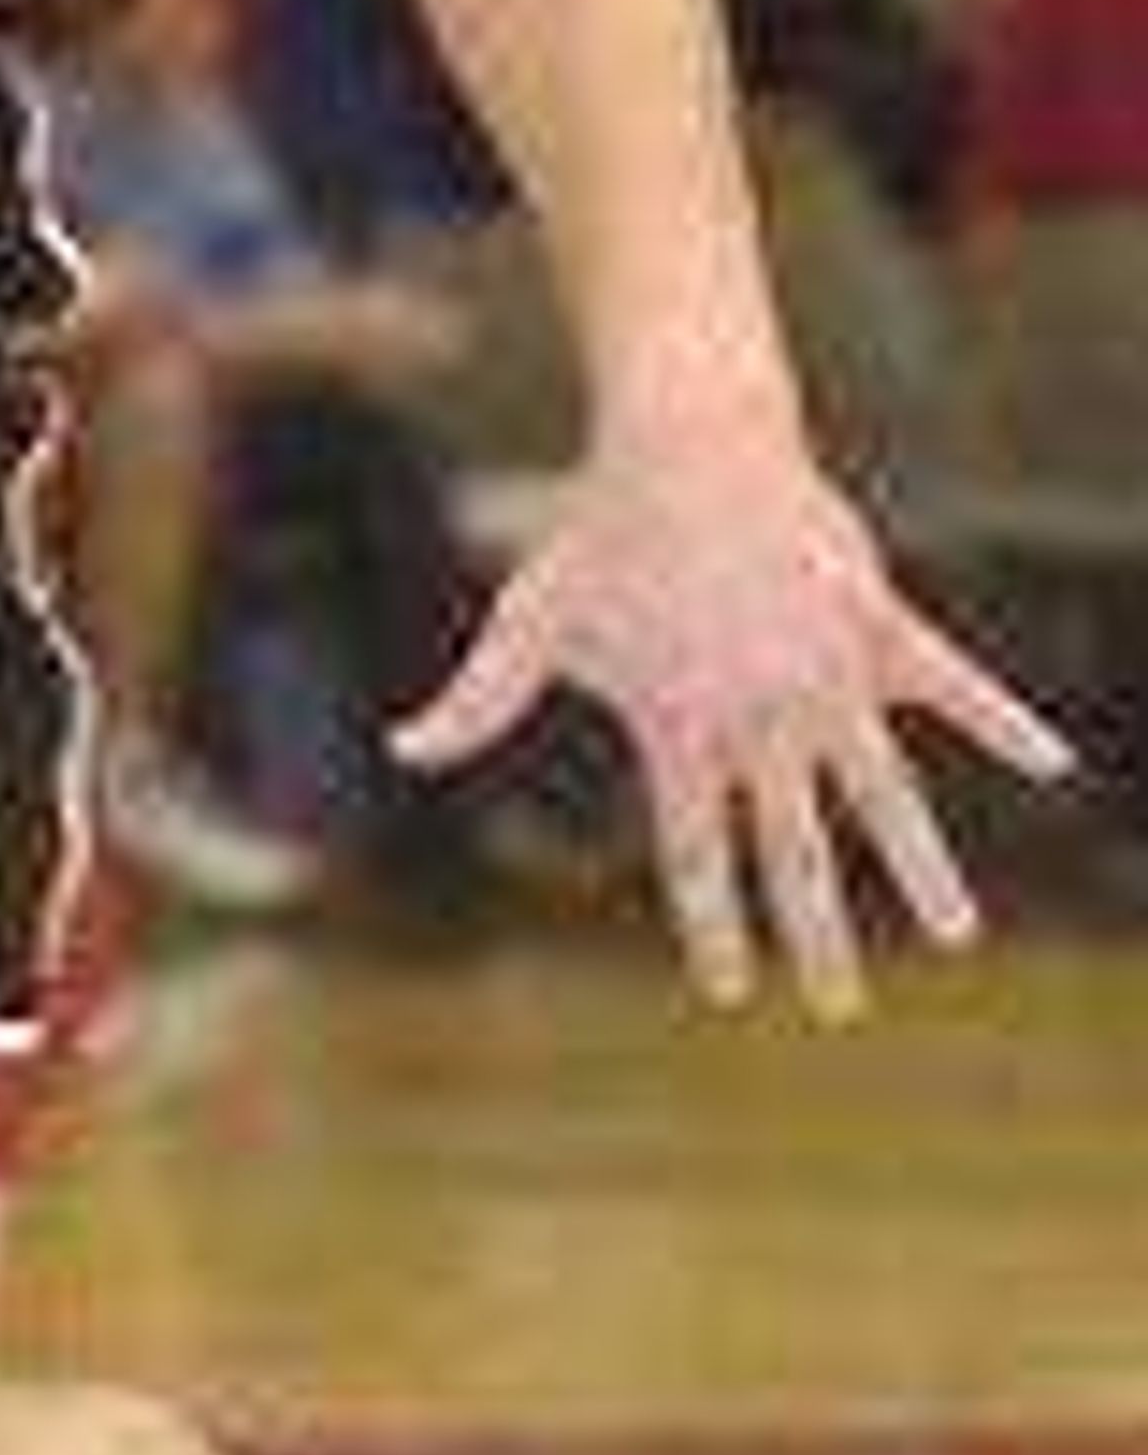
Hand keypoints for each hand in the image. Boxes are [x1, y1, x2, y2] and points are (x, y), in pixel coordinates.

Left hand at [390, 398, 1071, 1021]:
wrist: (683, 444)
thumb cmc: (598, 536)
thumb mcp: (525, 622)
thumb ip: (475, 701)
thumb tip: (398, 746)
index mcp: (683, 730)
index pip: (698, 854)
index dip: (712, 926)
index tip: (732, 991)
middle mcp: (761, 717)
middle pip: (794, 851)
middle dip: (815, 936)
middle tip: (835, 1010)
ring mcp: (826, 675)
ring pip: (884, 793)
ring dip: (920, 868)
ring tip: (953, 938)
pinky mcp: (876, 624)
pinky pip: (953, 683)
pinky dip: (1002, 721)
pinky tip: (1055, 761)